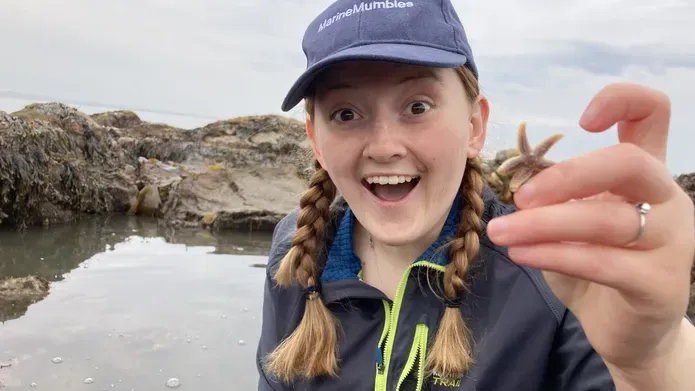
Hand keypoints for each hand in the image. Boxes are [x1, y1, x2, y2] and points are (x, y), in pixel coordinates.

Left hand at [486, 83, 694, 371]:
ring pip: (606, 219)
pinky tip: (521, 254)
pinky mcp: (661, 284)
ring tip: (500, 232)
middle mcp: (667, 199)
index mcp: (647, 173)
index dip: (620, 101)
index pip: (652, 113)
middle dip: (567, 175)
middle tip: (520, 198)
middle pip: (629, 162)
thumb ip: (556, 197)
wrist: (624, 331)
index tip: (579, 123)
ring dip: (542, 224)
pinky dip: (553, 255)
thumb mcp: (571, 222)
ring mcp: (673, 241)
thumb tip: (515, 182)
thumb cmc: (594, 266)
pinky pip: (601, 262)